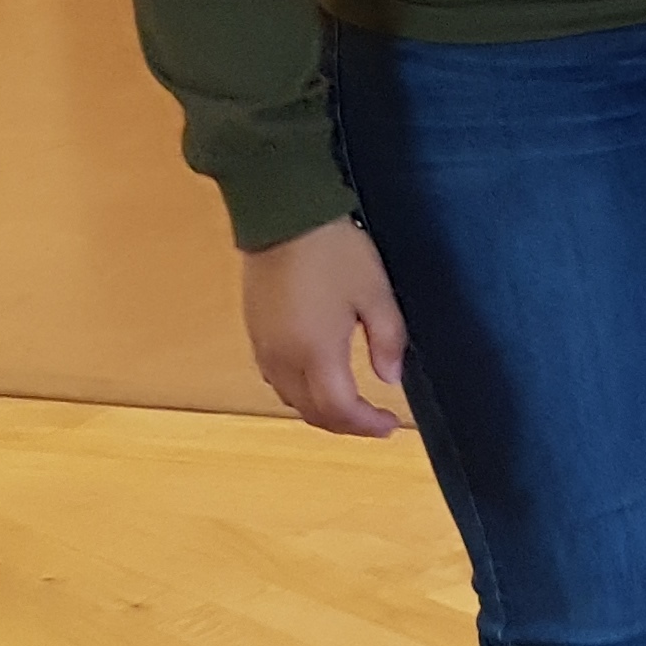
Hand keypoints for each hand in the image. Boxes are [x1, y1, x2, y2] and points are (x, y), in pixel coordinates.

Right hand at [242, 217, 408, 436]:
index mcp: (316, 353)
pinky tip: (319, 380)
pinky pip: (276, 379)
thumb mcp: (376, 292)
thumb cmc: (335, 252)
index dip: (366, 425)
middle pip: (311, 411)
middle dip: (345, 424)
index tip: (391, 427)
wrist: (283, 218)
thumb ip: (387, 339)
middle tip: (375, 422)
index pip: (339, 409)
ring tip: (351, 405)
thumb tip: (390, 379)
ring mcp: (263, 347)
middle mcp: (283, 359)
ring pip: (290, 399)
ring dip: (320, 410)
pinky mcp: (254, 333)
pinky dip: (300, 392)